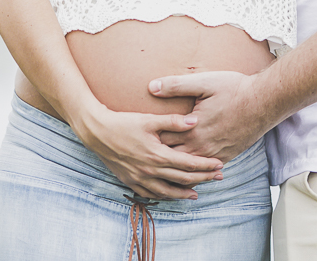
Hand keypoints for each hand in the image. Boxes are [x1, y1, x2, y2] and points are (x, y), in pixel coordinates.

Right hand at [70, 104, 224, 199]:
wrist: (96, 132)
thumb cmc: (123, 122)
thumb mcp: (149, 119)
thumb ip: (173, 121)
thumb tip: (195, 121)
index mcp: (158, 155)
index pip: (188, 164)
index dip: (206, 165)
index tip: (219, 164)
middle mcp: (150, 171)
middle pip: (182, 179)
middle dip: (202, 179)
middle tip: (217, 178)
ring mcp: (139, 178)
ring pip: (167, 191)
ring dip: (184, 193)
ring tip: (196, 194)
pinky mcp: (130, 181)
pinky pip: (150, 194)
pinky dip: (163, 196)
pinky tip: (169, 195)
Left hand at [149, 70, 268, 162]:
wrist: (264, 102)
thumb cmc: (234, 89)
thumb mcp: (203, 82)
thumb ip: (176, 86)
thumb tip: (151, 87)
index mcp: (192, 128)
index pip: (162, 139)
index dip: (149, 139)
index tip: (138, 138)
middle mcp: (202, 145)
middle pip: (173, 157)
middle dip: (158, 156)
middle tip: (143, 156)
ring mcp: (215, 153)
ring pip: (189, 168)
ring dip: (175, 167)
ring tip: (160, 169)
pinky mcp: (227, 156)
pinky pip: (207, 170)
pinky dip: (195, 173)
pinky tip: (188, 174)